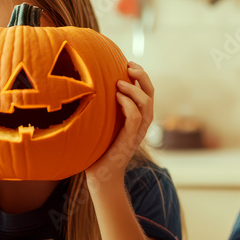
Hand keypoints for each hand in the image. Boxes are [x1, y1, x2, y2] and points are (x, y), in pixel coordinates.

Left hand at [87, 62, 152, 185]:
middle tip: (129, 66)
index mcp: (138, 117)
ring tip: (119, 82)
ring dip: (134, 89)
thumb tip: (88, 87)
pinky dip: (129, 105)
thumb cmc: (99, 149)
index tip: (128, 63)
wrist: (101, 176)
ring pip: (147, 104)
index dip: (141, 75)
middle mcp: (142, 123)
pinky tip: (117, 97)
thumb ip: (104, 107)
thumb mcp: (103, 123)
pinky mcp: (129, 140)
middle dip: (142, 76)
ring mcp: (137, 132)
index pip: (147, 91)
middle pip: (151, 93)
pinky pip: (135, 118)